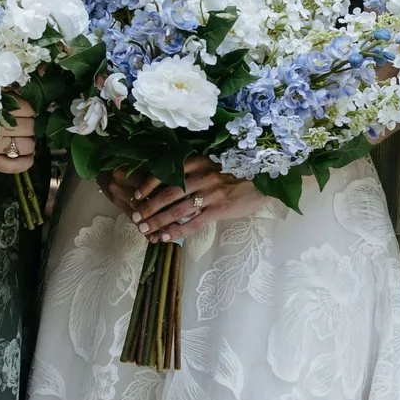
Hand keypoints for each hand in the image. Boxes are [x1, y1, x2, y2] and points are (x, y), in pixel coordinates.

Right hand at [0, 103, 36, 172]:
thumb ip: (2, 102)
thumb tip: (26, 103)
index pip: (28, 109)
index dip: (28, 113)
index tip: (22, 116)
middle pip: (29, 127)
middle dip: (28, 128)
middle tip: (18, 130)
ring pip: (27, 145)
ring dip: (27, 144)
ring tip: (18, 143)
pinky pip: (15, 166)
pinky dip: (26, 162)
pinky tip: (27, 158)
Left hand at [119, 157, 270, 241]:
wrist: (264, 179)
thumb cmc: (237, 172)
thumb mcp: (212, 164)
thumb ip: (193, 172)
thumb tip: (169, 184)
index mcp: (197, 162)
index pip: (165, 173)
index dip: (148, 185)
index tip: (136, 196)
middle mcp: (201, 176)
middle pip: (168, 194)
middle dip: (149, 207)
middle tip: (136, 218)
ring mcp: (210, 193)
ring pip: (178, 210)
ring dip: (159, 221)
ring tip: (146, 230)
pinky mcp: (220, 209)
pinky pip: (194, 222)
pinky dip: (178, 230)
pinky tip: (166, 237)